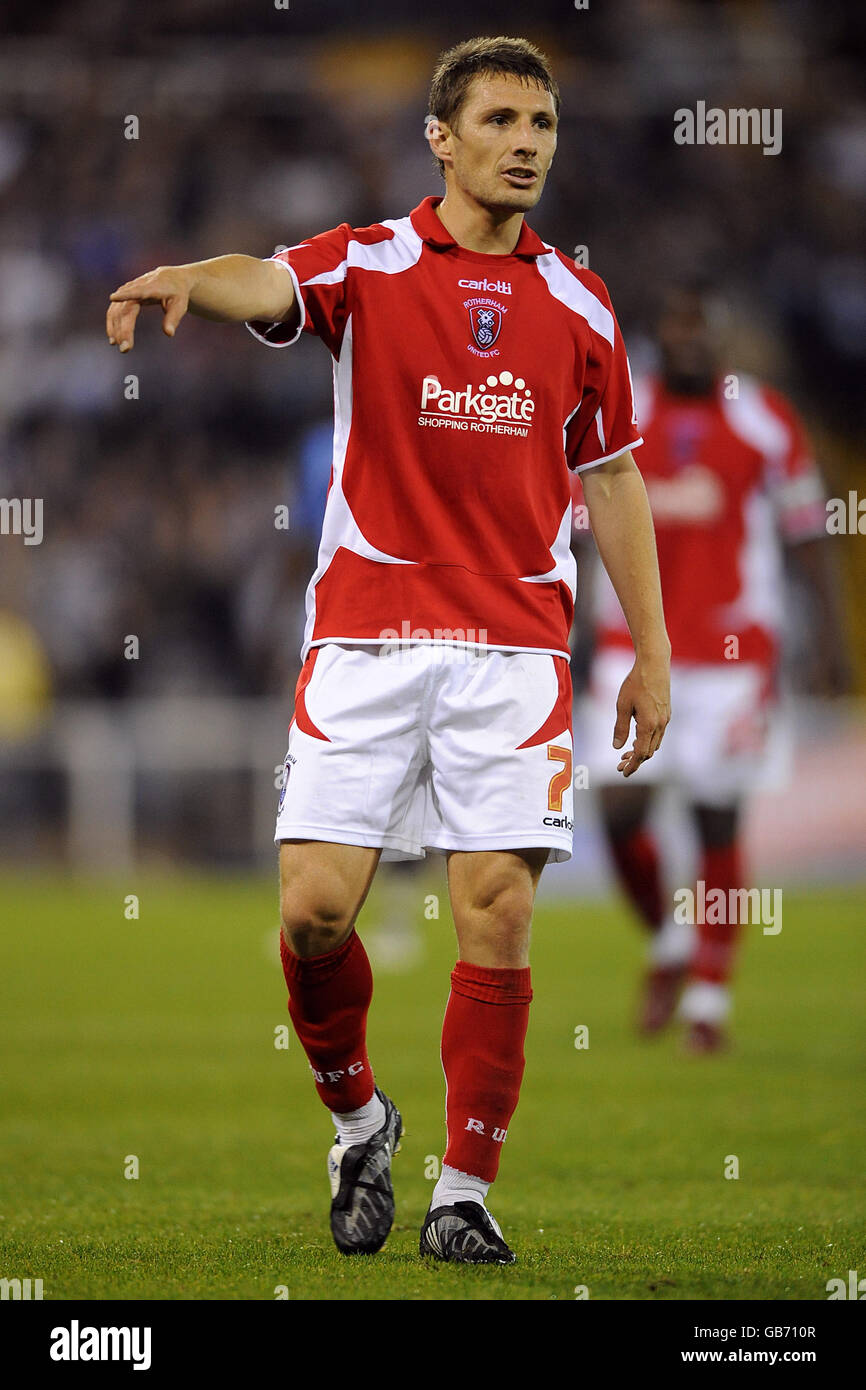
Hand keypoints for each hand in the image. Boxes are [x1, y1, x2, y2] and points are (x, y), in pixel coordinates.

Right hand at [106, 265, 192, 352]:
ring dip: (114, 327)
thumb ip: (173, 318)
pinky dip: (112, 323)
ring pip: (117, 309)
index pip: (137, 291)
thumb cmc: (178, 293)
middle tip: (124, 349)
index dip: (125, 294)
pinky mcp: (125, 295)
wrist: (172, 279)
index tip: (113, 298)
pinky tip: (113, 337)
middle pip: (126, 308)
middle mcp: (137, 287)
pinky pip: (115, 310)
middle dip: (123, 329)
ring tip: (115, 344)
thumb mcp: (180, 305)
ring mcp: (128, 290)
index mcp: (152, 287)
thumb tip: (169, 333)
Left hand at [613, 652, 670, 776]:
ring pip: (655, 744)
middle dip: (635, 761)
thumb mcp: (622, 705)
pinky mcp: (666, 713)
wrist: (654, 664)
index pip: (641, 753)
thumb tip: (616, 746)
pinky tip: (637, 739)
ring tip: (625, 754)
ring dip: (641, 752)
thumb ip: (620, 727)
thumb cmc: (636, 683)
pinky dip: (647, 741)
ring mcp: (665, 719)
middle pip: (649, 752)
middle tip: (620, 765)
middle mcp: (660, 725)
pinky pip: (658, 734)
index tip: (623, 772)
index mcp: (649, 724)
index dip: (632, 765)